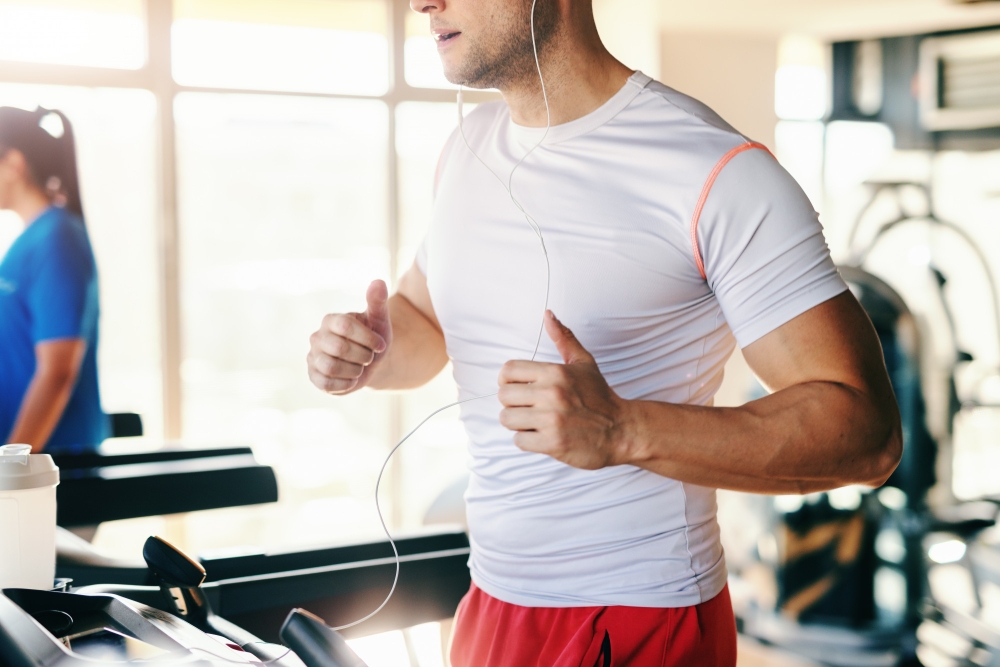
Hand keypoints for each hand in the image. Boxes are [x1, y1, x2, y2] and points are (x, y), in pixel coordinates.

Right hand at [308, 280, 390, 394]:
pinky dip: (344, 384)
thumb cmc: (373, 339)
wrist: (371, 364)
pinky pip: (325, 383)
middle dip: (362, 356)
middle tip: (369, 357)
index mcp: (332, 320)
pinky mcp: (313, 376)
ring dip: (354, 370)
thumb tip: (378, 282)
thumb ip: (377, 302)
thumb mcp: (379, 320)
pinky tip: (352, 379)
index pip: (346, 326)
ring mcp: (313, 357)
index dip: (367, 338)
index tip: (380, 345)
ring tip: (359, 368)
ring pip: (331, 367)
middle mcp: (318, 337)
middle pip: (340, 348)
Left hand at [497, 311, 632, 469]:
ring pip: (507, 419)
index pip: (508, 371)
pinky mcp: (553, 443)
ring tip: (535, 423)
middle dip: (513, 404)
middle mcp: (551, 393)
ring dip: (519, 423)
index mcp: (555, 372)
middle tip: (529, 408)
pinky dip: (528, 441)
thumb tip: (548, 314)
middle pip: (504, 396)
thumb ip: (564, 338)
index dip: (508, 381)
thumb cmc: (600, 397)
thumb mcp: (584, 363)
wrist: (622, 431)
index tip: (518, 389)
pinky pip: (519, 441)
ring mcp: (551, 419)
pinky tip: (543, 436)